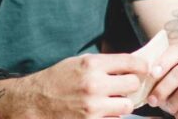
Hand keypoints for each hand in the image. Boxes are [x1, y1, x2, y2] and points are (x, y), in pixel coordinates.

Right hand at [19, 53, 146, 117]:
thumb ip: (102, 64)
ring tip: (107, 101)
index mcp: (91, 64)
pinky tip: (99, 111)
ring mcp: (93, 106)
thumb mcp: (77, 63)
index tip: (143, 69)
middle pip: (133, 84)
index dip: (141, 66)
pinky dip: (110, 116)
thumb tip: (130, 65)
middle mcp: (94, 84)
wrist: (34, 102)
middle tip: (120, 87)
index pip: (130, 63)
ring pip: (126, 105)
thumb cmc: (56, 80)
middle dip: (128, 86)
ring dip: (120, 104)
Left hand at [146, 42, 177, 117]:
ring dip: (173, 102)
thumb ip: (156, 68)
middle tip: (152, 100)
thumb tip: (137, 71)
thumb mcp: (166, 72)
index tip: (151, 74)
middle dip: (162, 88)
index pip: (177, 50)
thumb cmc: (176, 84)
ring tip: (168, 107)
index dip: (163, 62)